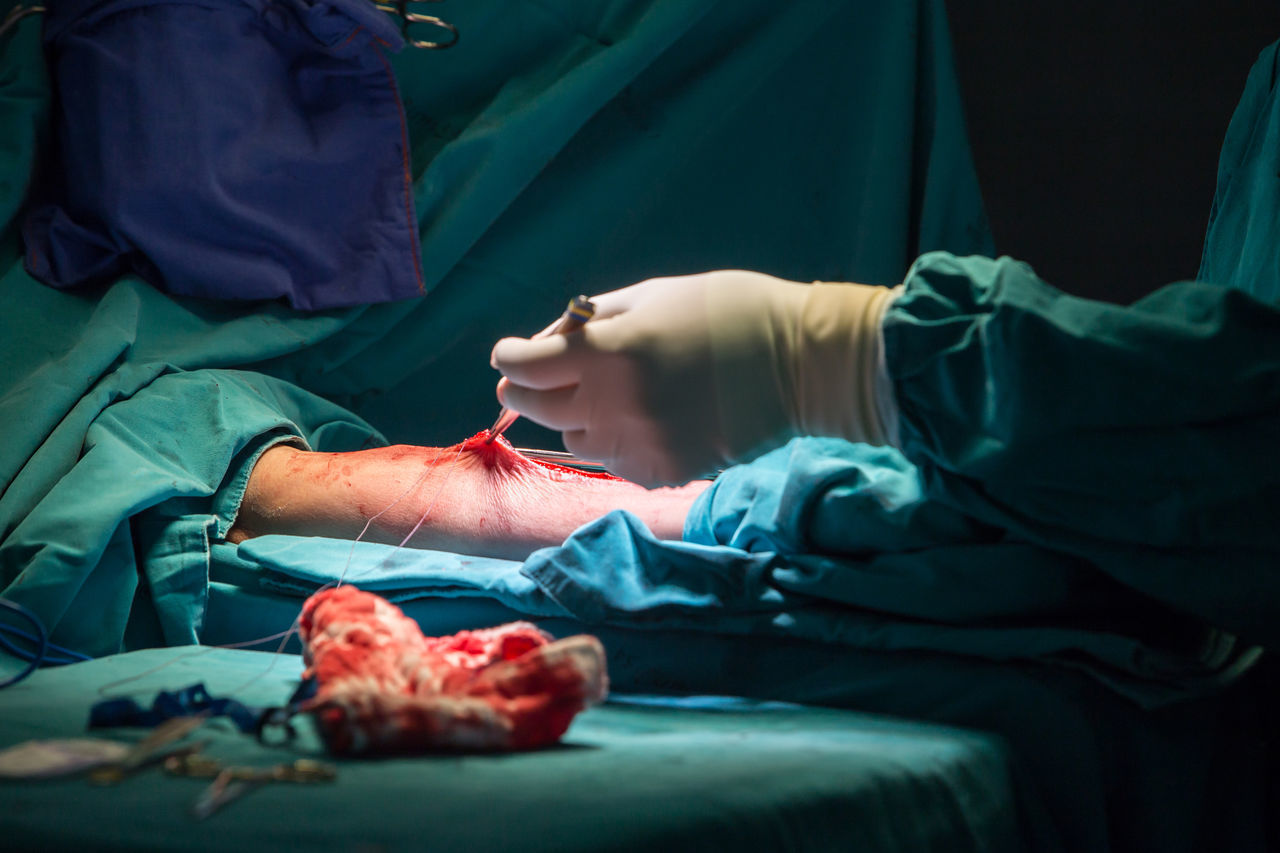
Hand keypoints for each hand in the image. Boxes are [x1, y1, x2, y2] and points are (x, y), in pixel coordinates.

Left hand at [490, 271, 898, 486]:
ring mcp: (637, 445)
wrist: (803, 364)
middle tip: (527, 380)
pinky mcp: (662, 472)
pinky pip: (613, 462)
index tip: (513, 353)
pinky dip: (614, 443)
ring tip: (597, 396)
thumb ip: (591, 321)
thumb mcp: (654, 295)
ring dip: (572, 417)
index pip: (522, 365)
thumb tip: (544, 346)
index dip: (511, 356)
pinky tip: (638, 421)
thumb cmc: (729, 312)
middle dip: (523, 390)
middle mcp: (613, 404)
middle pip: (534, 406)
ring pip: (572, 439)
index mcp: (610, 351)